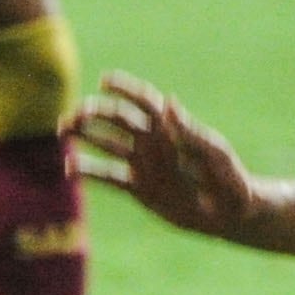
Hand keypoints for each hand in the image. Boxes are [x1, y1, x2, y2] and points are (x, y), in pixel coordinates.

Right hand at [72, 70, 265, 240]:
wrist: (232, 213)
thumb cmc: (231, 179)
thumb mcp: (214, 153)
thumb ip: (190, 130)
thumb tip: (169, 101)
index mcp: (173, 127)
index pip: (145, 101)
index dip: (126, 87)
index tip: (104, 80)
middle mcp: (154, 142)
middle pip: (119, 119)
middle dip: (96, 112)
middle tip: (75, 114)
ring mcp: (144, 164)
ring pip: (107, 143)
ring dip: (85, 135)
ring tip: (63, 129)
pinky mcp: (138, 188)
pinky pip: (108, 177)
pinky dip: (89, 171)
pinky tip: (69, 168)